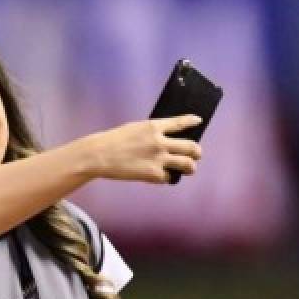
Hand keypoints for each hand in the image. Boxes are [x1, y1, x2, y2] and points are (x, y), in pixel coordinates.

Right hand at [76, 115, 203, 183]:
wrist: (100, 155)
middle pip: (191, 146)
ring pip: (188, 164)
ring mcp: (159, 158)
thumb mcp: (134, 129)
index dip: (191, 121)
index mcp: (154, 126)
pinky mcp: (154, 174)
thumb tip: (165, 139)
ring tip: (188, 169)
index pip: (180, 123)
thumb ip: (152, 132)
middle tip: (195, 155)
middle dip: (196, 152)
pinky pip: (168, 177)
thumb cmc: (113, 141)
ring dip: (190, 167)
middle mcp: (160, 141)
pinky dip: (166, 178)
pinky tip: (161, 176)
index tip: (198, 121)